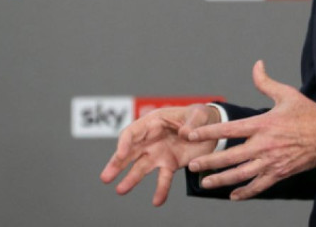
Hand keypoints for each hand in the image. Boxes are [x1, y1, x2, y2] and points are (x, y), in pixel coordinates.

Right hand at [100, 103, 219, 205]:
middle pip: (129, 152)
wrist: (210, 127)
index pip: (133, 132)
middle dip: (116, 164)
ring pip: (140, 167)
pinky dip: (160, 190)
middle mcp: (151, 139)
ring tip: (120, 190)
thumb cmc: (200, 116)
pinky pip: (163, 178)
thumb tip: (185, 133)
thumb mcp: (199, 114)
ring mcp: (158, 153)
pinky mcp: (169, 164)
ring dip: (131, 179)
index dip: (125, 143)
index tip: (121, 154)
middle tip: (105, 177)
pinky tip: (157, 201)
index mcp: (154, 122)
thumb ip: (193, 122)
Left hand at [186, 60, 315, 199]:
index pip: (230, 129)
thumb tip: (257, 65)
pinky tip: (233, 194)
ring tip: (205, 184)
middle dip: (209, 162)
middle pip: (230, 156)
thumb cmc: (308, 114)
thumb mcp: (287, 94)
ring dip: (221, 180)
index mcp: (264, 124)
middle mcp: (264, 145)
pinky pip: (259, 185)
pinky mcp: (279, 173)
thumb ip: (266, 82)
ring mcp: (271, 161)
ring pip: (241, 174)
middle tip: (192, 165)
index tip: (192, 135)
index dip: (209, 133)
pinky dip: (245, 192)